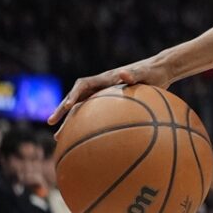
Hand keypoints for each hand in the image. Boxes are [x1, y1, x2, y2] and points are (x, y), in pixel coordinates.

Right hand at [47, 57, 173, 133]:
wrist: (161, 71)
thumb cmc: (153, 72)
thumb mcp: (145, 73)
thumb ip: (134, 74)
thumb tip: (122, 73)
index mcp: (106, 78)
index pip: (83, 85)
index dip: (73, 95)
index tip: (67, 107)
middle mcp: (102, 86)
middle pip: (77, 98)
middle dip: (63, 110)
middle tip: (52, 124)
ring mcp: (105, 94)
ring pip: (83, 108)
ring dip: (71, 120)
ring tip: (60, 138)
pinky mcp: (111, 102)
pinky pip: (95, 115)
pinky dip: (87, 125)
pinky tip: (87, 141)